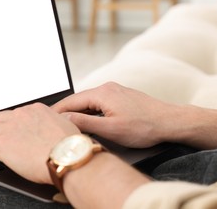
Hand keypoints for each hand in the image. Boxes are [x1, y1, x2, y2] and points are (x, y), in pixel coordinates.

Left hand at [0, 103, 79, 183]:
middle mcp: (20, 116)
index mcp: (36, 110)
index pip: (16, 114)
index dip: (8, 121)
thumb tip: (59, 124)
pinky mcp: (1, 145)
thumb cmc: (71, 146)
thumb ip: (57, 123)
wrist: (67, 156)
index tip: (6, 125)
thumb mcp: (67, 126)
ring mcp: (9, 129)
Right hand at [53, 82, 178, 147]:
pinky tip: (87, 120)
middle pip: (78, 99)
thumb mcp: (111, 129)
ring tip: (66, 124)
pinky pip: (98, 102)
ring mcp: (115, 91)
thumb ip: (85, 122)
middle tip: (52, 123)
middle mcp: (107, 88)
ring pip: (88, 101)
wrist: (171, 122)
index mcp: (102, 93)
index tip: (45, 119)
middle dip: (64, 111)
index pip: (71, 101)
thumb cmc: (144, 127)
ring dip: (77, 111)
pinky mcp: (121, 96)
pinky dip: (89, 111)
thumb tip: (64, 117)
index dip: (56, 111)